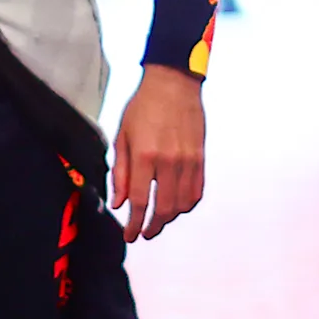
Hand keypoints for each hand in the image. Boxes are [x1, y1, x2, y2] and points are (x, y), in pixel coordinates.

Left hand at [110, 65, 206, 240]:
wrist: (173, 83)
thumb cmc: (143, 106)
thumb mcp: (122, 136)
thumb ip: (120, 172)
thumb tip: (118, 203)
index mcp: (144, 156)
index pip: (138, 201)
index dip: (133, 224)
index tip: (129, 235)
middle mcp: (168, 162)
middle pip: (163, 208)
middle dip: (152, 226)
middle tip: (144, 232)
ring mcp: (188, 161)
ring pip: (182, 204)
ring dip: (170, 218)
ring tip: (159, 220)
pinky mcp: (200, 158)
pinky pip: (197, 191)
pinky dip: (187, 204)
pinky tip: (177, 206)